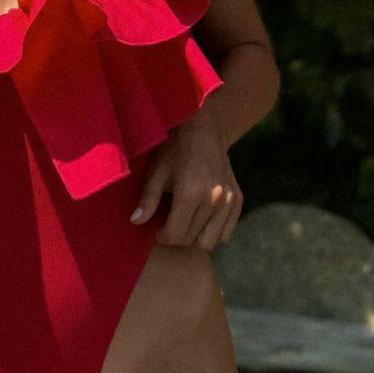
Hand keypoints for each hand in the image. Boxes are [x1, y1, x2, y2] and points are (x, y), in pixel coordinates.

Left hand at [130, 110, 242, 250]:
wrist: (204, 131)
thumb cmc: (175, 151)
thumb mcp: (157, 172)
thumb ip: (147, 199)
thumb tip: (135, 221)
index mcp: (191, 192)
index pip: (175, 235)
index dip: (162, 237)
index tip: (157, 230)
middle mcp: (214, 199)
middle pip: (191, 240)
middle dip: (176, 237)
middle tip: (169, 223)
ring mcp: (228, 201)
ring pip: (209, 242)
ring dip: (194, 237)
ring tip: (185, 222)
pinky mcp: (238, 200)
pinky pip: (225, 234)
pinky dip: (212, 233)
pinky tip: (201, 219)